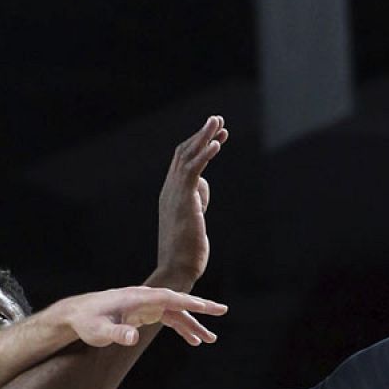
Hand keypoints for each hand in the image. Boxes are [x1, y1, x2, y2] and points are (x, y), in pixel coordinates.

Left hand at [60, 286, 227, 347]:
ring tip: (208, 340)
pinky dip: (180, 328)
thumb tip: (132, 337)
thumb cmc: (87, 321)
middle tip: (223, 312)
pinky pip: (167, 318)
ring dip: (192, 325)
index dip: (192, 301)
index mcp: (139, 298)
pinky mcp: (144, 313)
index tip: (210, 306)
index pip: (171, 297)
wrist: (77, 315)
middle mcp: (145, 298)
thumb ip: (117, 333)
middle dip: (200, 308)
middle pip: (178, 302)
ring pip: (175, 312)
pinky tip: (191, 340)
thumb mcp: (99, 330)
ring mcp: (145, 305)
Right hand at [154, 115, 227, 284]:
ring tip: (218, 122)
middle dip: (201, 135)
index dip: (199, 147)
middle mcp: (170, 189)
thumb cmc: (185, 252)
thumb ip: (196, 203)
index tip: (218, 137)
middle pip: (183, 153)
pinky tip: (217, 143)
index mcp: (171, 195)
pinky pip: (193, 170)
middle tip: (217, 120)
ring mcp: (175, 193)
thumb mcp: (193, 221)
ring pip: (188, 156)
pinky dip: (205, 155)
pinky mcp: (183, 199)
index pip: (183, 163)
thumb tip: (202, 193)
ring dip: (204, 137)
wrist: (176, 268)